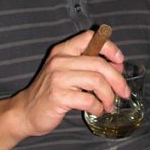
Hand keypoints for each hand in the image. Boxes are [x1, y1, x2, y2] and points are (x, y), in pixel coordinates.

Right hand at [0, 30, 128, 149]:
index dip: (109, 47)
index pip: (90, 38)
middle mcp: (59, 60)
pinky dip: (98, 107)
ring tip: (109, 105)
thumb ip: (87, 66)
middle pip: (99, 63)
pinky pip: (88, 100)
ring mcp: (57, 78)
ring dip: (109, 96)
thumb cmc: (50, 92)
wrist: (25, 112)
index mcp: (62, 50)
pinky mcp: (58, 96)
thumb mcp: (65, 72)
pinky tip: (97, 110)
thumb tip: (118, 66)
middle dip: (117, 79)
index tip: (120, 61)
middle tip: (124, 92)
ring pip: (96, 81)